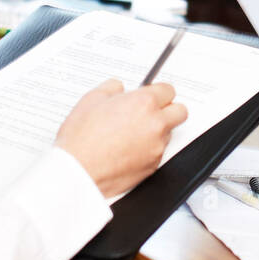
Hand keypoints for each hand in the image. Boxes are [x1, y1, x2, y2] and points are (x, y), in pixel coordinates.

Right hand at [54, 79, 188, 198]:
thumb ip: (112, 88)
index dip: (158, 92)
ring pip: (169, 133)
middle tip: (151, 111)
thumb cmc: (82, 139)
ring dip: (157, 130)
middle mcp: (155, 124)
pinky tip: (128, 149)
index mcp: (144, 103)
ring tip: (133, 133)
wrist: (78, 171)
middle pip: (180, 111)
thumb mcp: (92, 99)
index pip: (168, 90)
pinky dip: (148, 149)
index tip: (152, 94)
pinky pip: (158, 152)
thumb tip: (118, 89)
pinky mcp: (153, 166)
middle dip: (168, 109)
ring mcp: (156, 147)